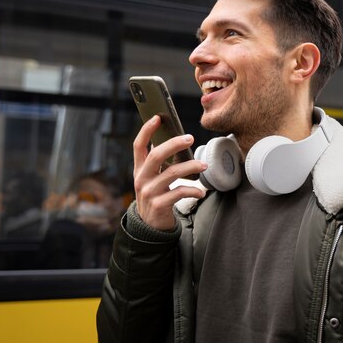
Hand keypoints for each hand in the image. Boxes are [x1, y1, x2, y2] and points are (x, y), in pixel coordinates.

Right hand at [133, 115, 207, 229]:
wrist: (150, 226)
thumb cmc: (155, 195)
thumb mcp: (152, 178)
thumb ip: (158, 162)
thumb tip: (169, 139)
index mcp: (139, 169)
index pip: (138, 145)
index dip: (146, 130)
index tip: (157, 117)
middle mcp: (141, 178)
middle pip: (156, 155)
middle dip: (174, 144)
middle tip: (190, 138)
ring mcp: (149, 192)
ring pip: (172, 173)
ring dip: (191, 166)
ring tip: (204, 165)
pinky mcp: (159, 205)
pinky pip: (179, 192)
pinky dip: (193, 190)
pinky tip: (201, 192)